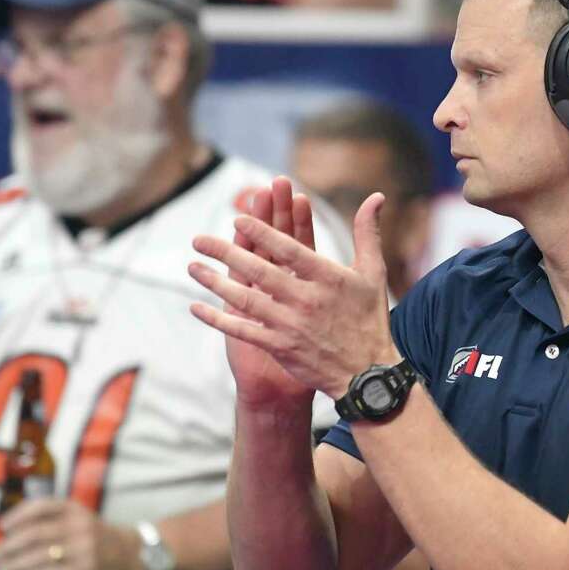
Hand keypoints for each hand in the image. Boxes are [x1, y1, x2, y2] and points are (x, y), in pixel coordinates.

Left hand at [0, 498, 143, 569]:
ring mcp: (83, 547)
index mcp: (74, 509)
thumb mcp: (78, 518)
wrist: (130, 552)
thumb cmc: (95, 536)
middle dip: (9, 546)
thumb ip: (51, 520)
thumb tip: (10, 535)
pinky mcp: (86, 568)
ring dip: (14, 566)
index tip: (1, 526)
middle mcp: (79, 525)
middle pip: (35, 534)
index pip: (42, 506)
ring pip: (39, 556)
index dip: (18, 515)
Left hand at [189, 182, 394, 398]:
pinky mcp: (281, 347)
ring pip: (246, 299)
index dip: (262, 232)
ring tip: (192, 267)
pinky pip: (243, 331)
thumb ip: (367, 232)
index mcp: (328, 277)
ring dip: (215, 282)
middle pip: (260, 271)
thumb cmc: (370, 318)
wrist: (368, 373)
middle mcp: (307, 299)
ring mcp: (291, 325)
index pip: (290, 248)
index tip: (237, 218)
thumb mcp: (373, 272)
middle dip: (226, 253)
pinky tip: (197, 307)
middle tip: (199, 240)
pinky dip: (218, 320)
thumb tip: (376, 196)